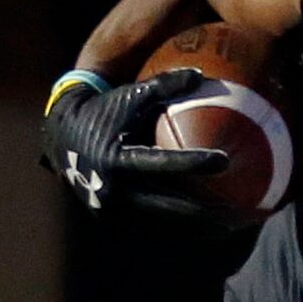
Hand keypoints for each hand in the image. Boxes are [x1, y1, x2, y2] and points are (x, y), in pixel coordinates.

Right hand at [41, 66, 227, 213]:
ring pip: (166, 222)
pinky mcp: (114, 218)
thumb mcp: (129, 96)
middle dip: (208, 212)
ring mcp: (113, 209)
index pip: (162, 163)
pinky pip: (154, 224)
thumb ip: (163, 86)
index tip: (225, 160)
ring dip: (201, 227)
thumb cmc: (102, 110)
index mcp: (117, 159)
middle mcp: (115, 189)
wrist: (59, 136)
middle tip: (243, 210)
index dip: (194, 162)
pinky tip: (213, 227)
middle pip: (171, 205)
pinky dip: (182, 227)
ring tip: (236, 224)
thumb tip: (201, 74)